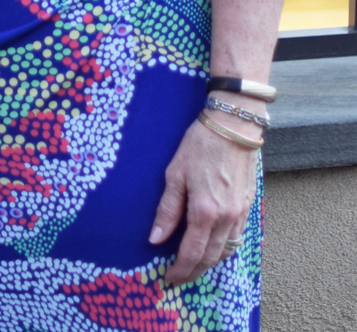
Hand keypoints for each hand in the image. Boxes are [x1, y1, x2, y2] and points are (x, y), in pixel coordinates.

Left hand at [149, 116, 258, 285]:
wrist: (234, 126)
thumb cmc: (200, 144)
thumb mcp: (175, 173)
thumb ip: (168, 209)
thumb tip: (155, 239)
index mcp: (204, 211)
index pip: (192, 253)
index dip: (180, 270)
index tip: (169, 278)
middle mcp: (226, 218)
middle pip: (210, 258)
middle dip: (194, 272)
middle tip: (179, 277)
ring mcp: (240, 214)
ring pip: (226, 251)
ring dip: (209, 263)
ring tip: (193, 265)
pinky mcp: (248, 207)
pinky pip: (237, 238)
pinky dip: (224, 248)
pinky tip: (213, 245)